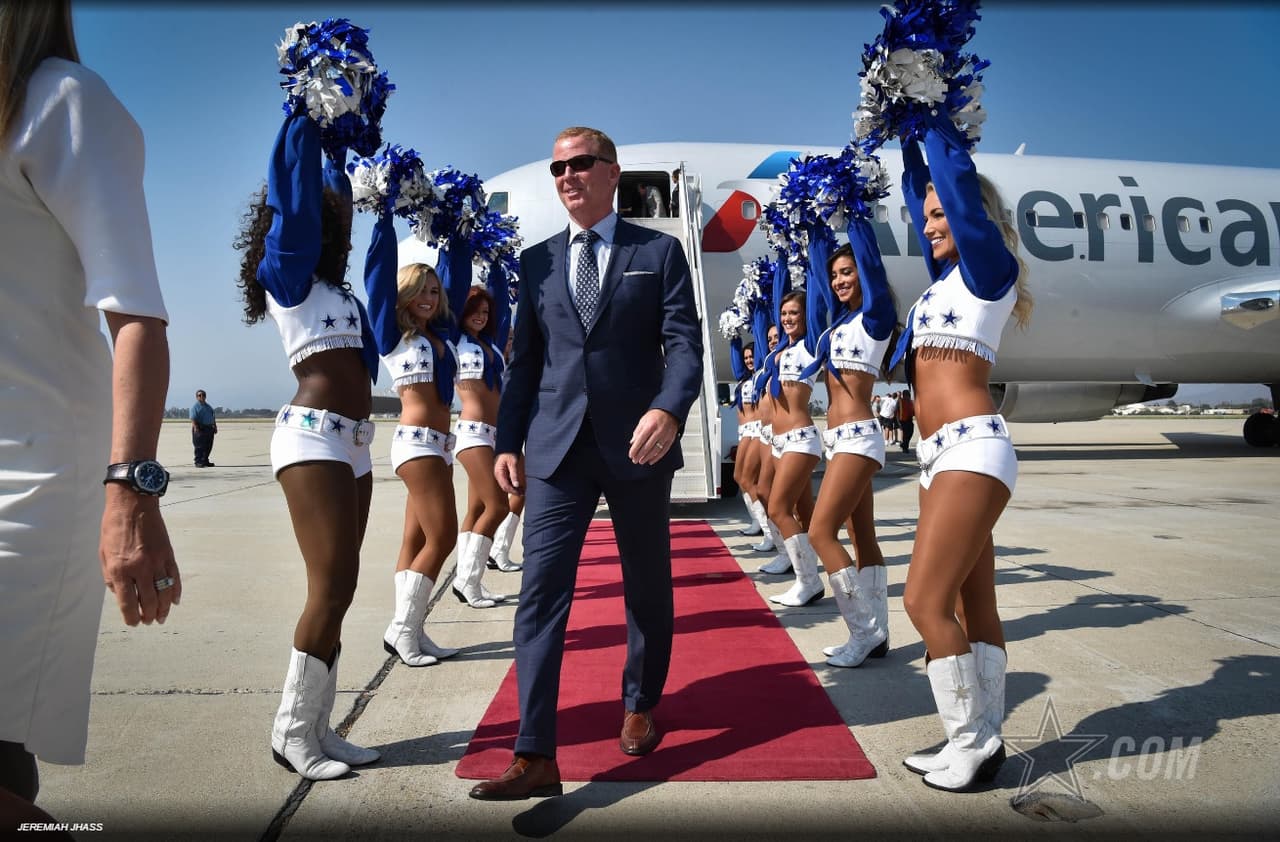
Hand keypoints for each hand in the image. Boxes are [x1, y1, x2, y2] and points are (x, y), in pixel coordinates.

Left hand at [100, 484, 179, 625]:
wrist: (133, 505)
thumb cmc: (113, 527)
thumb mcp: (103, 554)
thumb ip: (111, 576)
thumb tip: (121, 593)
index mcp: (120, 569)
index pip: (127, 602)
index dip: (131, 617)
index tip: (133, 622)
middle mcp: (140, 568)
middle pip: (148, 601)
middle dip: (148, 615)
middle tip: (147, 622)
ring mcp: (157, 561)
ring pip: (164, 592)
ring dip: (163, 609)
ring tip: (160, 617)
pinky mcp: (168, 555)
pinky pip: (175, 577)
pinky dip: (175, 591)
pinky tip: (173, 601)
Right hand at [495, 452, 525, 495]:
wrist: (506, 448)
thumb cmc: (509, 454)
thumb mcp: (513, 464)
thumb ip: (514, 475)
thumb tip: (516, 485)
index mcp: (499, 473)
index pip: (505, 486)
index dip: (512, 490)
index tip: (519, 493)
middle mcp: (498, 475)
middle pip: (505, 487)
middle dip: (513, 491)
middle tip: (522, 493)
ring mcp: (500, 475)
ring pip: (506, 485)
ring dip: (513, 489)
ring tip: (522, 491)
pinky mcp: (503, 474)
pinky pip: (507, 482)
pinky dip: (512, 485)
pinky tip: (518, 486)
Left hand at [629, 409, 677, 464]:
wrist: (670, 412)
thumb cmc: (656, 415)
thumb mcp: (644, 420)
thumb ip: (638, 431)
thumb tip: (632, 442)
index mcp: (650, 425)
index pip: (640, 440)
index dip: (635, 449)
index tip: (631, 455)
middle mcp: (658, 431)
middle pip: (647, 447)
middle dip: (640, 455)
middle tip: (635, 460)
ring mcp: (665, 436)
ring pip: (655, 450)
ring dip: (647, 457)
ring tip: (641, 461)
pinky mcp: (670, 439)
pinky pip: (663, 451)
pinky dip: (657, 457)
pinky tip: (651, 460)